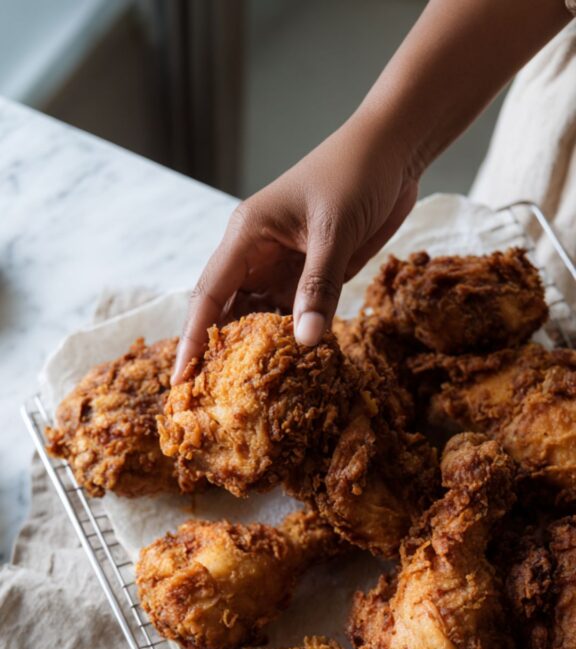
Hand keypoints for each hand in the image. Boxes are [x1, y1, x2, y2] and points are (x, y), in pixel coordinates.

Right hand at [172, 112, 417, 381]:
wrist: (394, 149)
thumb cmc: (356, 173)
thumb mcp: (335, 231)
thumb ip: (320, 286)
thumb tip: (304, 342)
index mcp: (246, 235)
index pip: (208, 296)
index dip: (193, 340)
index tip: (181, 379)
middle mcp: (256, 255)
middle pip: (225, 312)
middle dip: (217, 353)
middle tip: (210, 401)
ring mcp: (282, 267)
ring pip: (257, 318)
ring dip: (254, 351)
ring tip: (246, 396)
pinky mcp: (309, 276)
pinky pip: (291, 315)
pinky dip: (288, 340)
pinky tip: (288, 370)